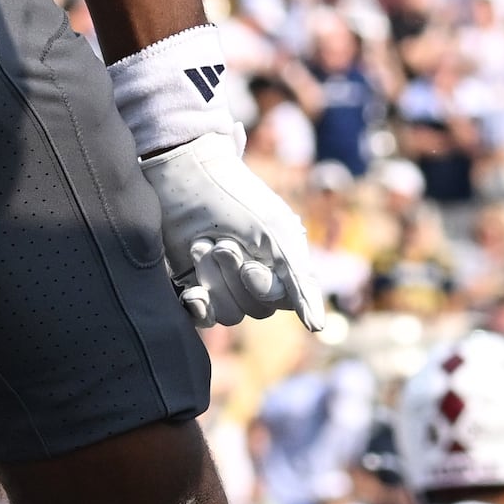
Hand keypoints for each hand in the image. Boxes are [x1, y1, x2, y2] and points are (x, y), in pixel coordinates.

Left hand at [143, 131, 324, 326]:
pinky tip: (190, 287)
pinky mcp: (194, 287)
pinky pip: (201, 318)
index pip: (283, 301)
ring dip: (213, 280)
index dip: (263, 288)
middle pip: (254, 310)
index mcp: (282, 263)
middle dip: (234, 276)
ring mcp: (224, 284)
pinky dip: (196, 305)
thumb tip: (318, 329)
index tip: (249, 264)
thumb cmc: (237, 199)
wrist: (185, 175)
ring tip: (200, 245)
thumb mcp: (277, 235)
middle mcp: (255, 278)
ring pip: (227, 314)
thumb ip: (300, 281)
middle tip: (221, 243)